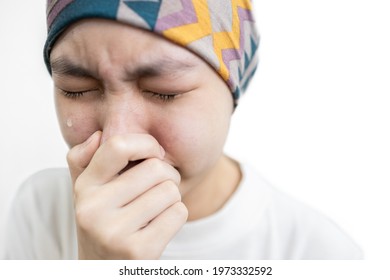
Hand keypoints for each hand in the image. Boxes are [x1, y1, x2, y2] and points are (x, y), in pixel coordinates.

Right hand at [67, 131, 187, 258]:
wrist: (104, 268)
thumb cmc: (103, 221)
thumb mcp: (86, 190)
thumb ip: (84, 159)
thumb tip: (98, 136)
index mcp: (83, 187)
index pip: (118, 146)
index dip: (146, 144)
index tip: (154, 154)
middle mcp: (93, 209)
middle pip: (156, 168)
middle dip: (167, 175)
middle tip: (159, 186)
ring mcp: (114, 233)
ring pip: (170, 190)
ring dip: (172, 197)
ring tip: (156, 207)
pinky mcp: (139, 251)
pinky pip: (178, 212)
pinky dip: (176, 214)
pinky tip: (159, 224)